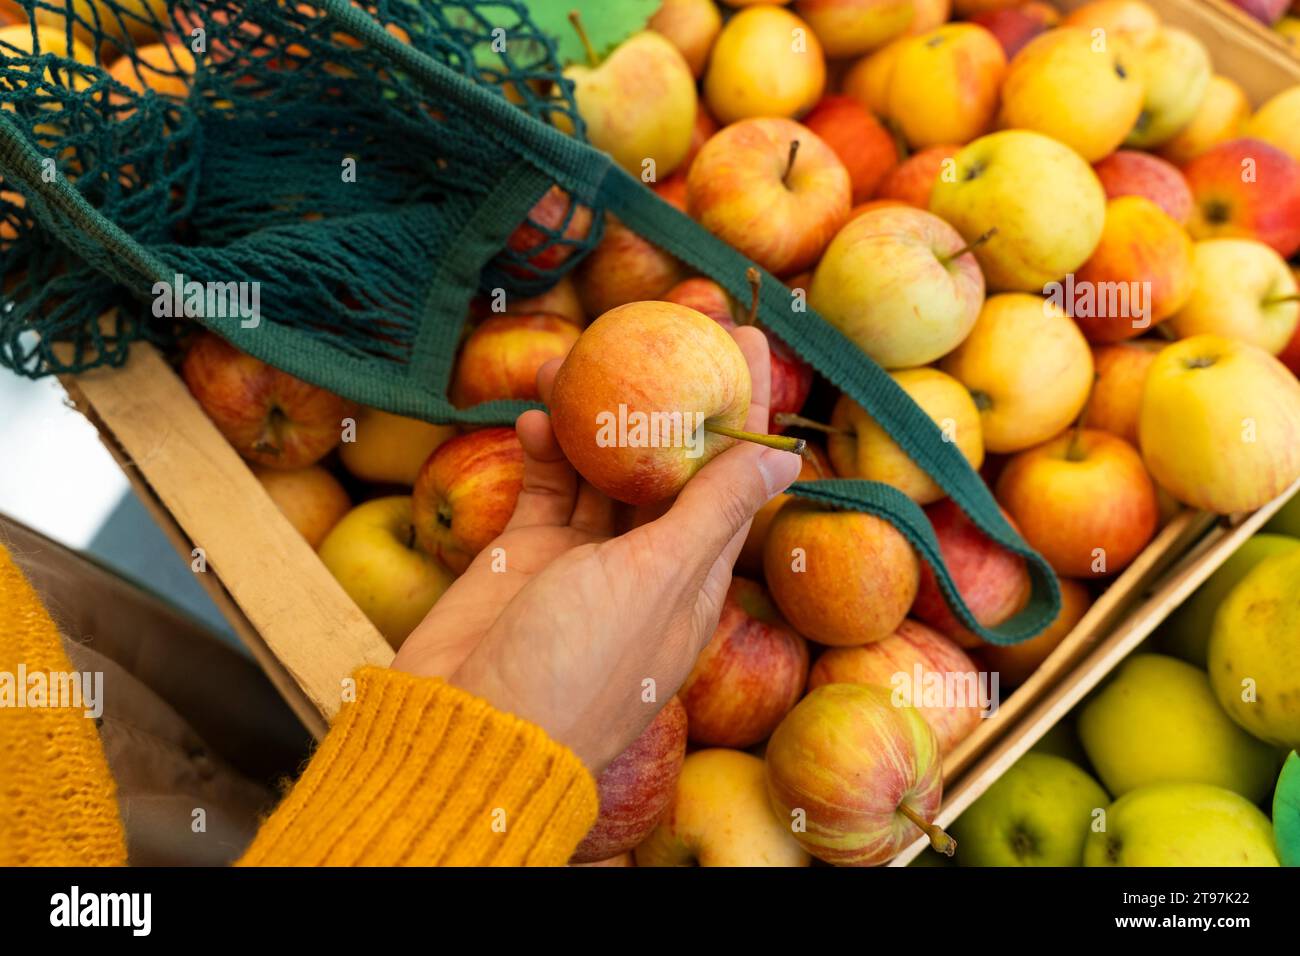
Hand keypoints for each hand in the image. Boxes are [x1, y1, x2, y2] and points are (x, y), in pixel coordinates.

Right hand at [392, 326, 802, 771]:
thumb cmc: (575, 667)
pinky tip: (531, 417)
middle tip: (662, 323)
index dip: (744, 407)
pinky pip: (544, 489)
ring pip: (600, 469)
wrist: (468, 733)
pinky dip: (541, 452)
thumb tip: (785, 458)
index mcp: (693, 578)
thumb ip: (712, 513)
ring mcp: (582, 562)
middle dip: (669, 395)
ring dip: (595, 417)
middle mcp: (644, 566)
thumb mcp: (655, 582)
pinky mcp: (525, 558)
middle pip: (669, 464)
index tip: (747, 338)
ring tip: (581, 359)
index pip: (732, 477)